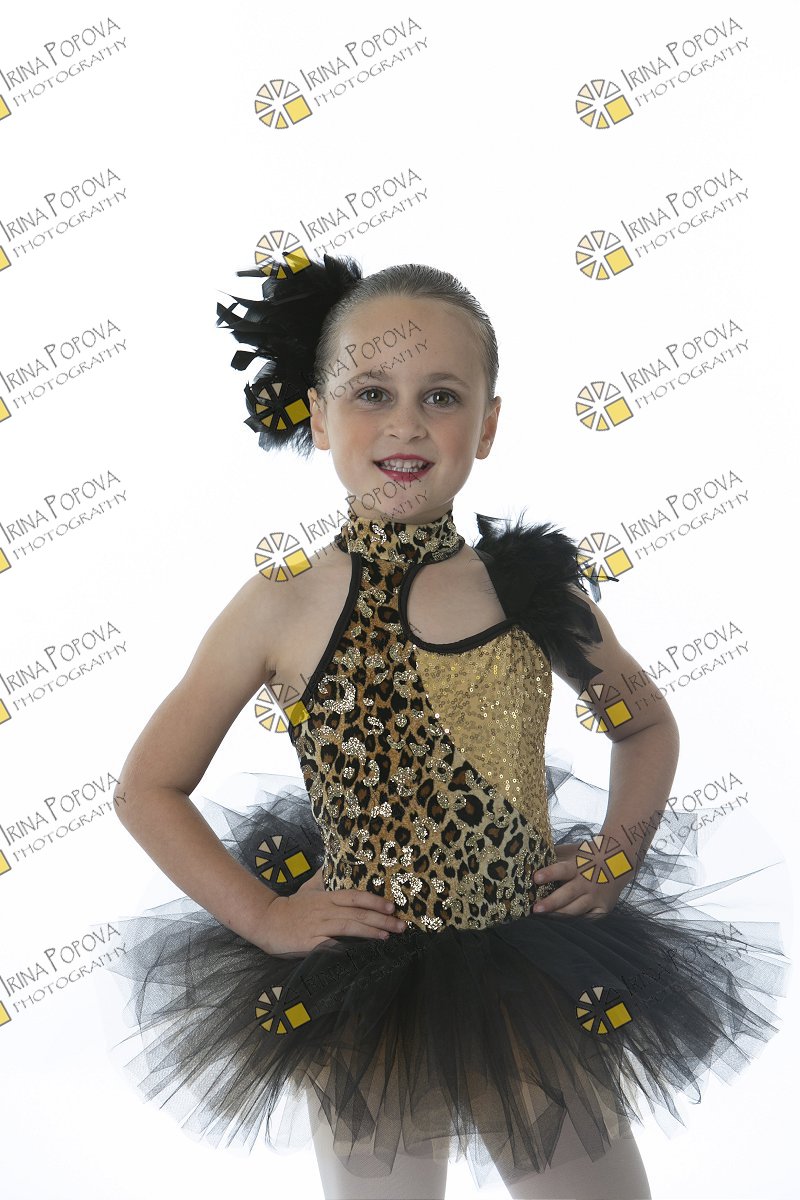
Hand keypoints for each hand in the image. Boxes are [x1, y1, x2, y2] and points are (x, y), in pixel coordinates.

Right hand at [255, 868, 407, 955]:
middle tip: (401, 925)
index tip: (393, 906)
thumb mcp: (309, 888)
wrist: (266, 921)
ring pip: (349, 927)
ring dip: (371, 932)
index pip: (355, 896)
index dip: (375, 901)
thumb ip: (324, 878)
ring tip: (388, 936)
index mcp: (327, 897)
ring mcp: (318, 927)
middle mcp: (325, 910)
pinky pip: (332, 945)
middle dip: (382, 919)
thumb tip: (333, 864)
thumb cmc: (290, 906)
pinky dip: (347, 949)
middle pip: (358, 913)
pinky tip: (361, 953)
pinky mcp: (311, 943)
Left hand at [531, 842, 626, 918]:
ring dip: (559, 916)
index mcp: (578, 865)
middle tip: (535, 909)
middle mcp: (588, 882)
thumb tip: (528, 858)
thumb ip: (554, 855)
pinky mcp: (603, 909)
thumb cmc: (588, 856)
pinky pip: (587, 919)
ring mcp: (596, 897)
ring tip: (543, 920)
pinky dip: (575, 924)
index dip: (550, 874)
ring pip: (576, 910)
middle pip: (568, 894)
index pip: (562, 869)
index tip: (536, 878)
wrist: (618, 861)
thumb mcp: (572, 851)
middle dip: (551, 903)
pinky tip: (562, 928)